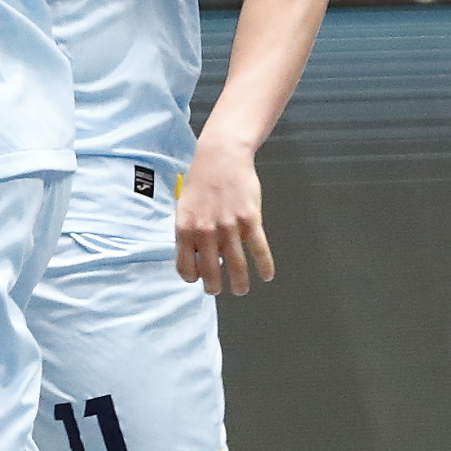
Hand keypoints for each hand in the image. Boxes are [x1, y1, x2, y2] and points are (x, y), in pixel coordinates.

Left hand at [173, 138, 274, 294]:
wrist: (221, 158)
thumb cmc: (200, 183)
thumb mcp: (184, 207)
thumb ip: (189, 231)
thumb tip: (195, 254)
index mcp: (184, 229)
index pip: (185, 265)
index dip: (192, 277)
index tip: (198, 280)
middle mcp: (205, 232)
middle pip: (210, 269)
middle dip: (215, 285)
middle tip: (219, 292)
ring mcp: (229, 227)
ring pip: (235, 264)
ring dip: (239, 282)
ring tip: (241, 291)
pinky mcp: (250, 221)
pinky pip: (259, 249)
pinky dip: (264, 265)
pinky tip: (266, 276)